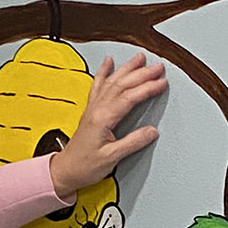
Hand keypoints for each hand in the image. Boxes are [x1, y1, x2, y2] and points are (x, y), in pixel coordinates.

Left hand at [50, 53, 168, 200]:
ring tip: (140, 58)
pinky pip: (97, 85)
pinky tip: (108, 62)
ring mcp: (93, 107)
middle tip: (158, 67)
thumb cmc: (85, 166)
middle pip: (122, 85)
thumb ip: (132, 143)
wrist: (65, 169)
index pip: (129, 98)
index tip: (162, 83)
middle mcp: (97, 109)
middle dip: (142, 74)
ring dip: (127, 68)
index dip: (147, 88)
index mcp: (103, 119)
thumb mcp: (112, 158)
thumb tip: (151, 131)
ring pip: (112, 81)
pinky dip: (103, 71)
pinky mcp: (91, 110)